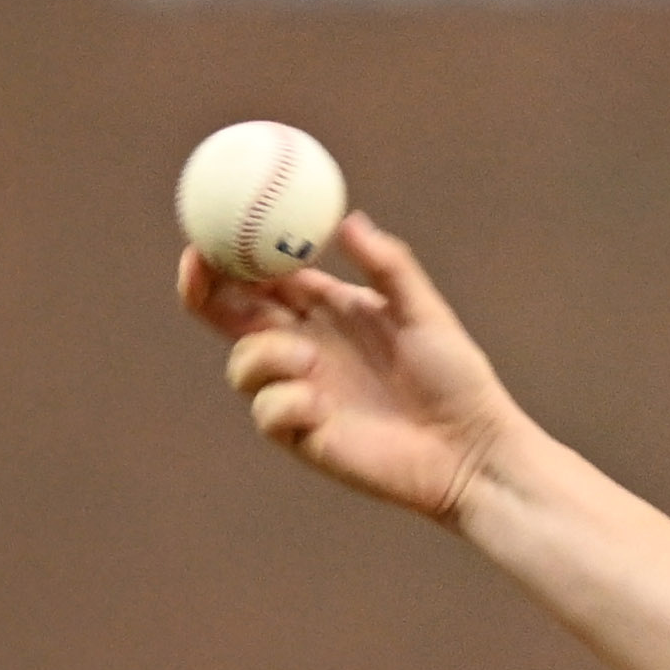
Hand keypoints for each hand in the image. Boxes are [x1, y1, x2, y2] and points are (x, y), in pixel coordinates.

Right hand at [180, 212, 520, 525]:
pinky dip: (285, 402)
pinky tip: (321, 409)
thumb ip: (388, 265)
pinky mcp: (301, 435)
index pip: (261, 274)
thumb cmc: (456, 377)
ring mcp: (297, 390)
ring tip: (309, 361)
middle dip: (202, 286)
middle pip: (229, 312)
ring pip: (243, 362)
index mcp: (324, 308)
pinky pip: (267, 411)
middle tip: (198, 262)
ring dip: (264, 353)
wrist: (471, 449)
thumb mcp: (425, 312)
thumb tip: (347, 220)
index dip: (231, 250)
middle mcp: (301, 345)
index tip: (215, 223)